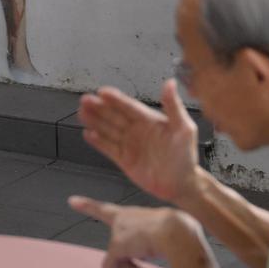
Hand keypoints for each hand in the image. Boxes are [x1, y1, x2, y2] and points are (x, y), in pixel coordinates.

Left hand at [67, 197, 195, 267]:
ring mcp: (118, 233)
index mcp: (133, 214)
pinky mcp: (117, 247)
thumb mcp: (167, 234)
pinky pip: (109, 267)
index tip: (71, 201)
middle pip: (120, 250)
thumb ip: (157, 244)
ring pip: (122, 261)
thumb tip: (167, 263)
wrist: (176, 231)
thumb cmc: (178, 231)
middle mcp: (123, 219)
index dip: (88, 205)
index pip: (106, 210)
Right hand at [76, 80, 198, 203]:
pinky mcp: (125, 160)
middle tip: (84, 100)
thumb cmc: (186, 156)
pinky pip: (108, 149)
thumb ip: (174, 106)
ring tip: (82, 112)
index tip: (102, 92)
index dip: (116, 99)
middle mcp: (138, 130)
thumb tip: (170, 83)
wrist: (182, 184)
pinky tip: (88, 134)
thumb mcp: (184, 128)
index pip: (129, 106)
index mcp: (150, 120)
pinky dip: (98, 142)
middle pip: (114, 116)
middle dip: (99, 108)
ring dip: (95, 121)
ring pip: (108, 130)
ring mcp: (130, 145)